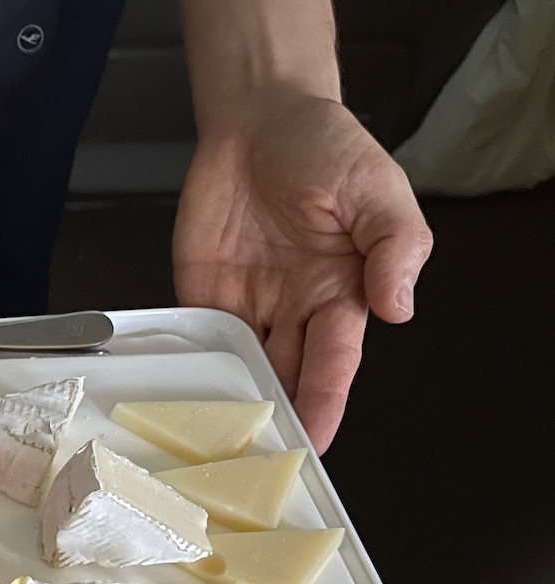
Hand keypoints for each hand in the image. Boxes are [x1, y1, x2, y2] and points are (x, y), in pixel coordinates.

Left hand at [173, 94, 432, 451]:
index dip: (325, 402)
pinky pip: (198, 338)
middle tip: (260, 466)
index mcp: (342, 293)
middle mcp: (294, 311)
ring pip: (242, 368)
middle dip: (276, 420)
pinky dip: (192, 369)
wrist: (261, 117)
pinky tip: (182, 400)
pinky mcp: (202, 293)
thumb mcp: (376, 188)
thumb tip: (399, 307)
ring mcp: (246, 305)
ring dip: (232, 404)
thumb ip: (394, 245)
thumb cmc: (327, 148)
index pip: (334, 361)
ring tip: (217, 448)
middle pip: (286, 376)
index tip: (317, 443)